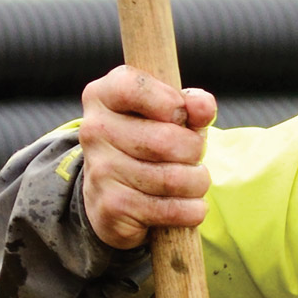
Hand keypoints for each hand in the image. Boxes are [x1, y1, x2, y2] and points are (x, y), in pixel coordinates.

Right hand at [78, 65, 217, 250]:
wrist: (114, 197)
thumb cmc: (147, 144)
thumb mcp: (167, 116)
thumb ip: (190, 105)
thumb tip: (203, 107)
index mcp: (102, 95)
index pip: (135, 88)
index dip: (172, 103)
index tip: (181, 116)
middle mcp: (94, 130)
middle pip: (166, 140)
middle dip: (195, 151)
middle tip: (193, 156)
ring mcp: (100, 171)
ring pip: (174, 178)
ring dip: (197, 183)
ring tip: (193, 181)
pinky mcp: (113, 208)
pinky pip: (173, 210)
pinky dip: (193, 210)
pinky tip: (188, 204)